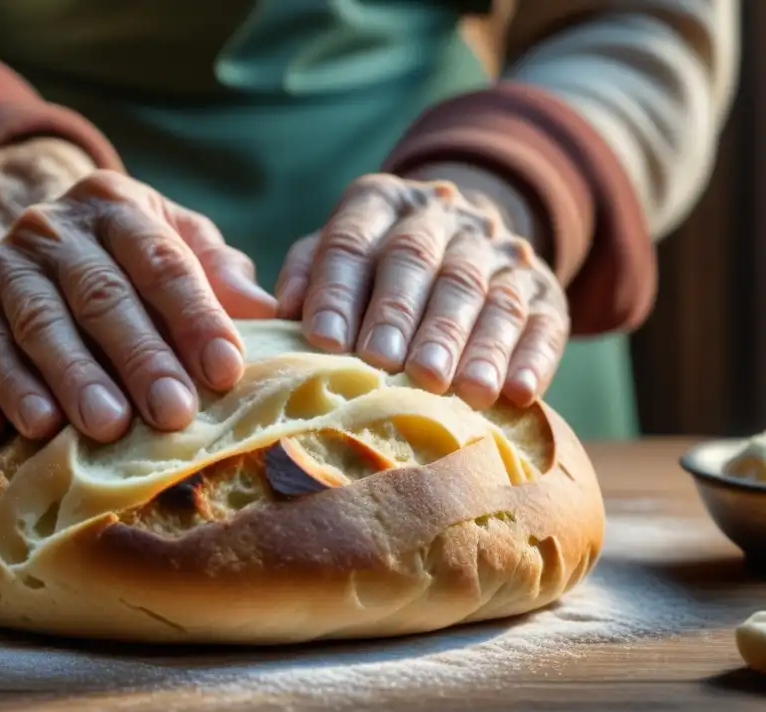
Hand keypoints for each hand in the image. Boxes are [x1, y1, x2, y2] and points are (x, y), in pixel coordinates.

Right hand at [0, 170, 276, 450]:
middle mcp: (52, 231)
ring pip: (34, 325)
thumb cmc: (129, 259)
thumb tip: (269, 310)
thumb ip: (218, 272)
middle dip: (139, 357)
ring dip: (67, 378)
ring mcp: (0, 270)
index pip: (163, 262)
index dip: (196, 317)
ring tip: (99, 426)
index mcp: (116, 208)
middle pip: (100, 296)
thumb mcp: (175, 243)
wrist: (37, 243)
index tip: (227, 371)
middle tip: (170, 414)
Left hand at [275, 173, 568, 409]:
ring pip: (485, 292)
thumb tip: (279, 313)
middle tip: (388, 364)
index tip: (323, 340)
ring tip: (459, 392)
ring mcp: (499, 251)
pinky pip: (543, 320)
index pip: (351, 241)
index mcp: (380, 204)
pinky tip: (519, 392)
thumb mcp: (336, 255)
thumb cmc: (376, 267)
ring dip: (471, 344)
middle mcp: (442, 218)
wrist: (466, 237)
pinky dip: (531, 357)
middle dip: (403, 316)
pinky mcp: (546, 290)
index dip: (337, 290)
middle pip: (419, 263)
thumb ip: (307, 277)